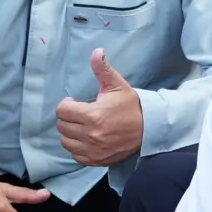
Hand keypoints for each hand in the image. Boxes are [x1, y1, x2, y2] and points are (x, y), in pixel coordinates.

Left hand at [54, 51, 144, 168]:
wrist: (149, 129)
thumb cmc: (131, 106)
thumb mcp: (117, 85)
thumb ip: (103, 69)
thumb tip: (96, 51)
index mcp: (93, 115)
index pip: (62, 110)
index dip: (67, 104)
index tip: (75, 103)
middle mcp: (90, 134)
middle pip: (62, 126)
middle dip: (68, 118)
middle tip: (78, 114)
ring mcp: (92, 149)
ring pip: (66, 142)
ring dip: (70, 133)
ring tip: (81, 127)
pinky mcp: (96, 160)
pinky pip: (76, 156)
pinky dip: (78, 148)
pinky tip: (86, 139)